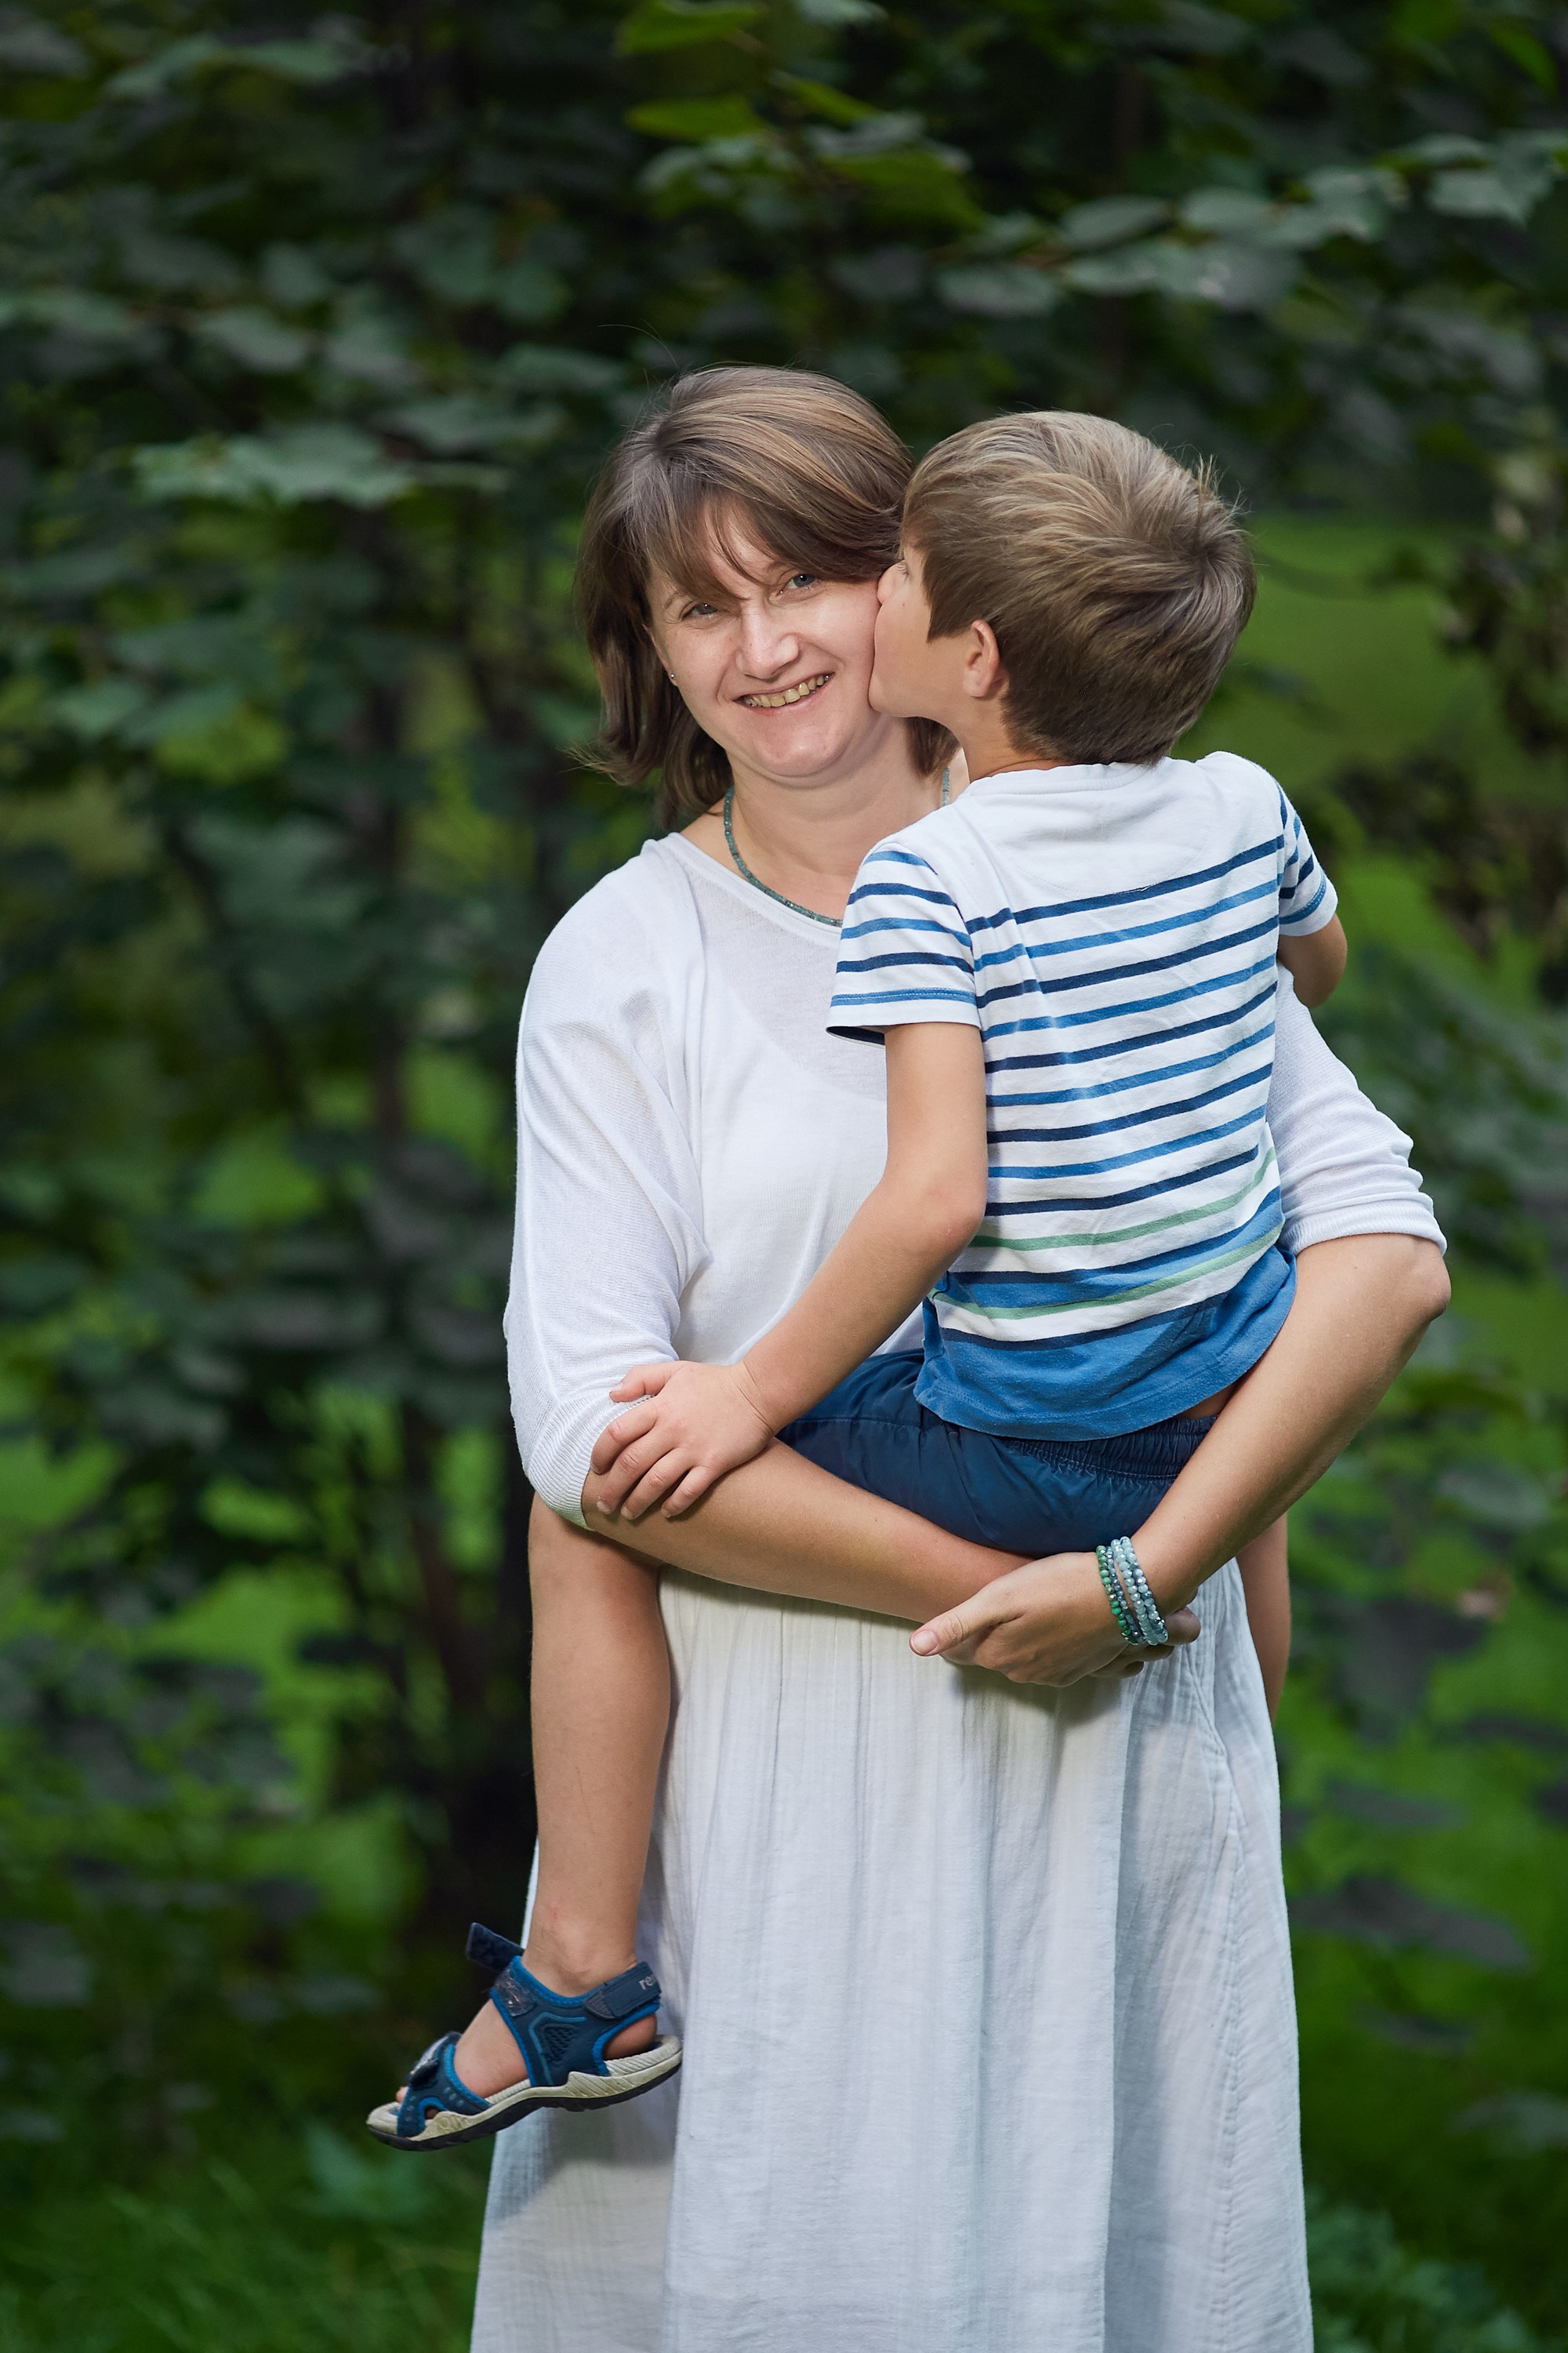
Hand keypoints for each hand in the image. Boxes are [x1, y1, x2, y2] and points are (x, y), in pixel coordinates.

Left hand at [589, 1359, 774, 1519]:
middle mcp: (672, 1430)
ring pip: (655, 1482)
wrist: (758, 1392)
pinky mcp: (714, 1464)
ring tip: (628, 1513)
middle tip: (603, 1503)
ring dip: (637, 1501)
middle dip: (612, 1488)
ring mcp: (694, 1449)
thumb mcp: (675, 1370)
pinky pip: (689, 1491)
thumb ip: (641, 1378)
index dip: (601, 1454)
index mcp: (659, 1407)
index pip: (617, 1434)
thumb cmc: (714, 1382)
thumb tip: (612, 1394)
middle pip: (631, 1464)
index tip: (596, 1468)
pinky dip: (674, 1504)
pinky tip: (665, 1512)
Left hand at [909, 1549, 1200, 1686]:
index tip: (957, 1615)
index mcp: (999, 1655)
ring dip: (1020, 1641)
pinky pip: (1053, 1662)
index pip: (961, 1651)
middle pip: (993, 1655)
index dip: (955, 1632)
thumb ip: (956, 1623)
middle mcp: (1024, 1672)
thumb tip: (915, 1648)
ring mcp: (1056, 1674)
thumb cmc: (1058, 1585)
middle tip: (994, 1606)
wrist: (1126, 1593)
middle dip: (988, 1636)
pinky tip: (1055, 1624)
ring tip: (1025, 1611)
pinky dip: (1048, 1647)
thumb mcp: (1000, 1597)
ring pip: (1023, 1659)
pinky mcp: (1083, 1669)